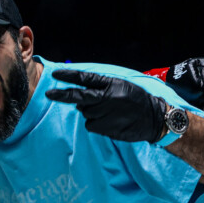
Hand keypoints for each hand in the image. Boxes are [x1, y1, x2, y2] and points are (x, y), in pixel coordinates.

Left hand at [46, 69, 166, 142]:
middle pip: (78, 97)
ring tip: (110, 113)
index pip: (86, 78)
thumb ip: (99, 90)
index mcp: (110, 84)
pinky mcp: (106, 127)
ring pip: (85, 113)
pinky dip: (97, 124)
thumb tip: (77, 101)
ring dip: (91, 113)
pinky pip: (91, 125)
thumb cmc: (135, 100)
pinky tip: (111, 122)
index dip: (70, 76)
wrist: (155, 118)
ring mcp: (106, 113)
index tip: (56, 74)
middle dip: (62, 95)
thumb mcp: (120, 86)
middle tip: (48, 94)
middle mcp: (106, 98)